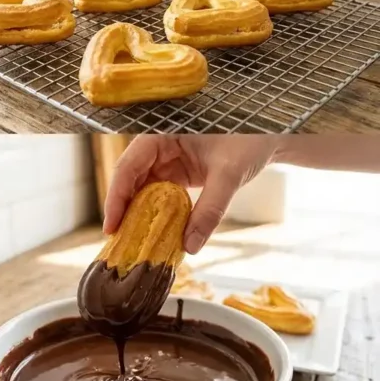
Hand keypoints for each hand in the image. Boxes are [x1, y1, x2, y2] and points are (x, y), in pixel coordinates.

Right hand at [103, 135, 280, 253]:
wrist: (268, 138)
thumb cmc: (248, 143)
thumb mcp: (229, 175)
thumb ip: (210, 210)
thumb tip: (190, 245)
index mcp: (161, 135)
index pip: (128, 166)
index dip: (116, 197)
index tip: (111, 226)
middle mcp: (156, 147)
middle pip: (128, 180)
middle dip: (122, 210)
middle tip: (117, 240)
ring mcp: (164, 161)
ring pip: (140, 190)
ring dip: (136, 215)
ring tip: (131, 241)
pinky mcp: (173, 175)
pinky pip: (157, 196)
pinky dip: (154, 215)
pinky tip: (153, 233)